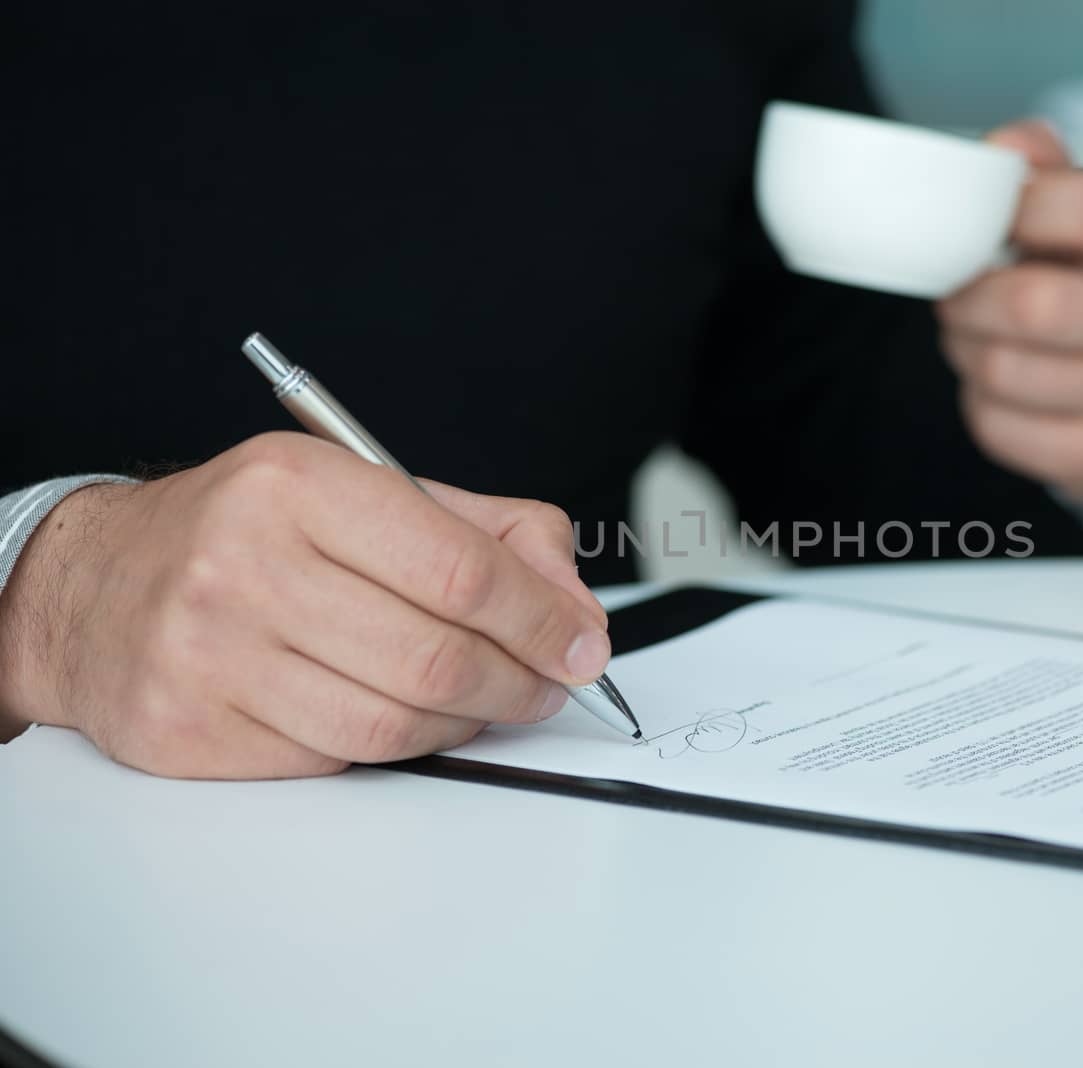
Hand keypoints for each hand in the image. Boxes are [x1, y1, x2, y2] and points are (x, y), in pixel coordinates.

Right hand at [0, 433, 608, 777]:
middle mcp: (241, 564)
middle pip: (436, 658)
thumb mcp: (365, 491)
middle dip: (520, 683)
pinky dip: (394, 749)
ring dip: (467, 725)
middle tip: (549, 685)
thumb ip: (490, 533)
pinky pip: (334, 761)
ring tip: (485, 703)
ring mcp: (207, 655)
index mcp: (296, 486)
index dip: (543, 620)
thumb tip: (574, 607)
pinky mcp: (187, 731)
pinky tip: (403, 717)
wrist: (92, 585)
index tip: (583, 646)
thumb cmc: (248, 533)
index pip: (461, 571)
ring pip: (392, 726)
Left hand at [936, 120, 1082, 502]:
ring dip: (965, 350)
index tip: (985, 217)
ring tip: (977, 337)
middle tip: (955, 291)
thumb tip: (1002, 148)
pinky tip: (1003, 388)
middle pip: (1032, 304)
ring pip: (1001, 370)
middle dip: (968, 297)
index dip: (1021, 206)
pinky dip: (980, 404)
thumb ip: (1049, 176)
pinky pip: (999, 426)